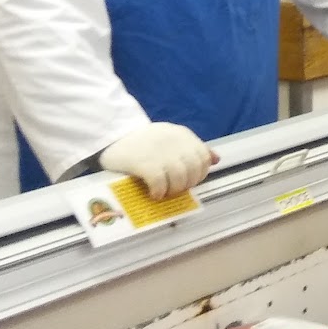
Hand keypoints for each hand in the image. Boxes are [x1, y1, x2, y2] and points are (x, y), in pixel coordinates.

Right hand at [99, 122, 214, 200]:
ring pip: (180, 178)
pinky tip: (154, 194)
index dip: (199, 173)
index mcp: (182, 134)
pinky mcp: (145, 163)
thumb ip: (193, 147)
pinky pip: (160, 183)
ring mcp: (160, 152)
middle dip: (187, 184)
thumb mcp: (171, 138)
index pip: (203, 157)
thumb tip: (216, 159)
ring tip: (164, 192)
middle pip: (194, 170)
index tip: (188, 180)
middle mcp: (175, 142)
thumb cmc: (142, 141)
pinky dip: (159, 191)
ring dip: (174, 190)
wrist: (112, 135)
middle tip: (175, 189)